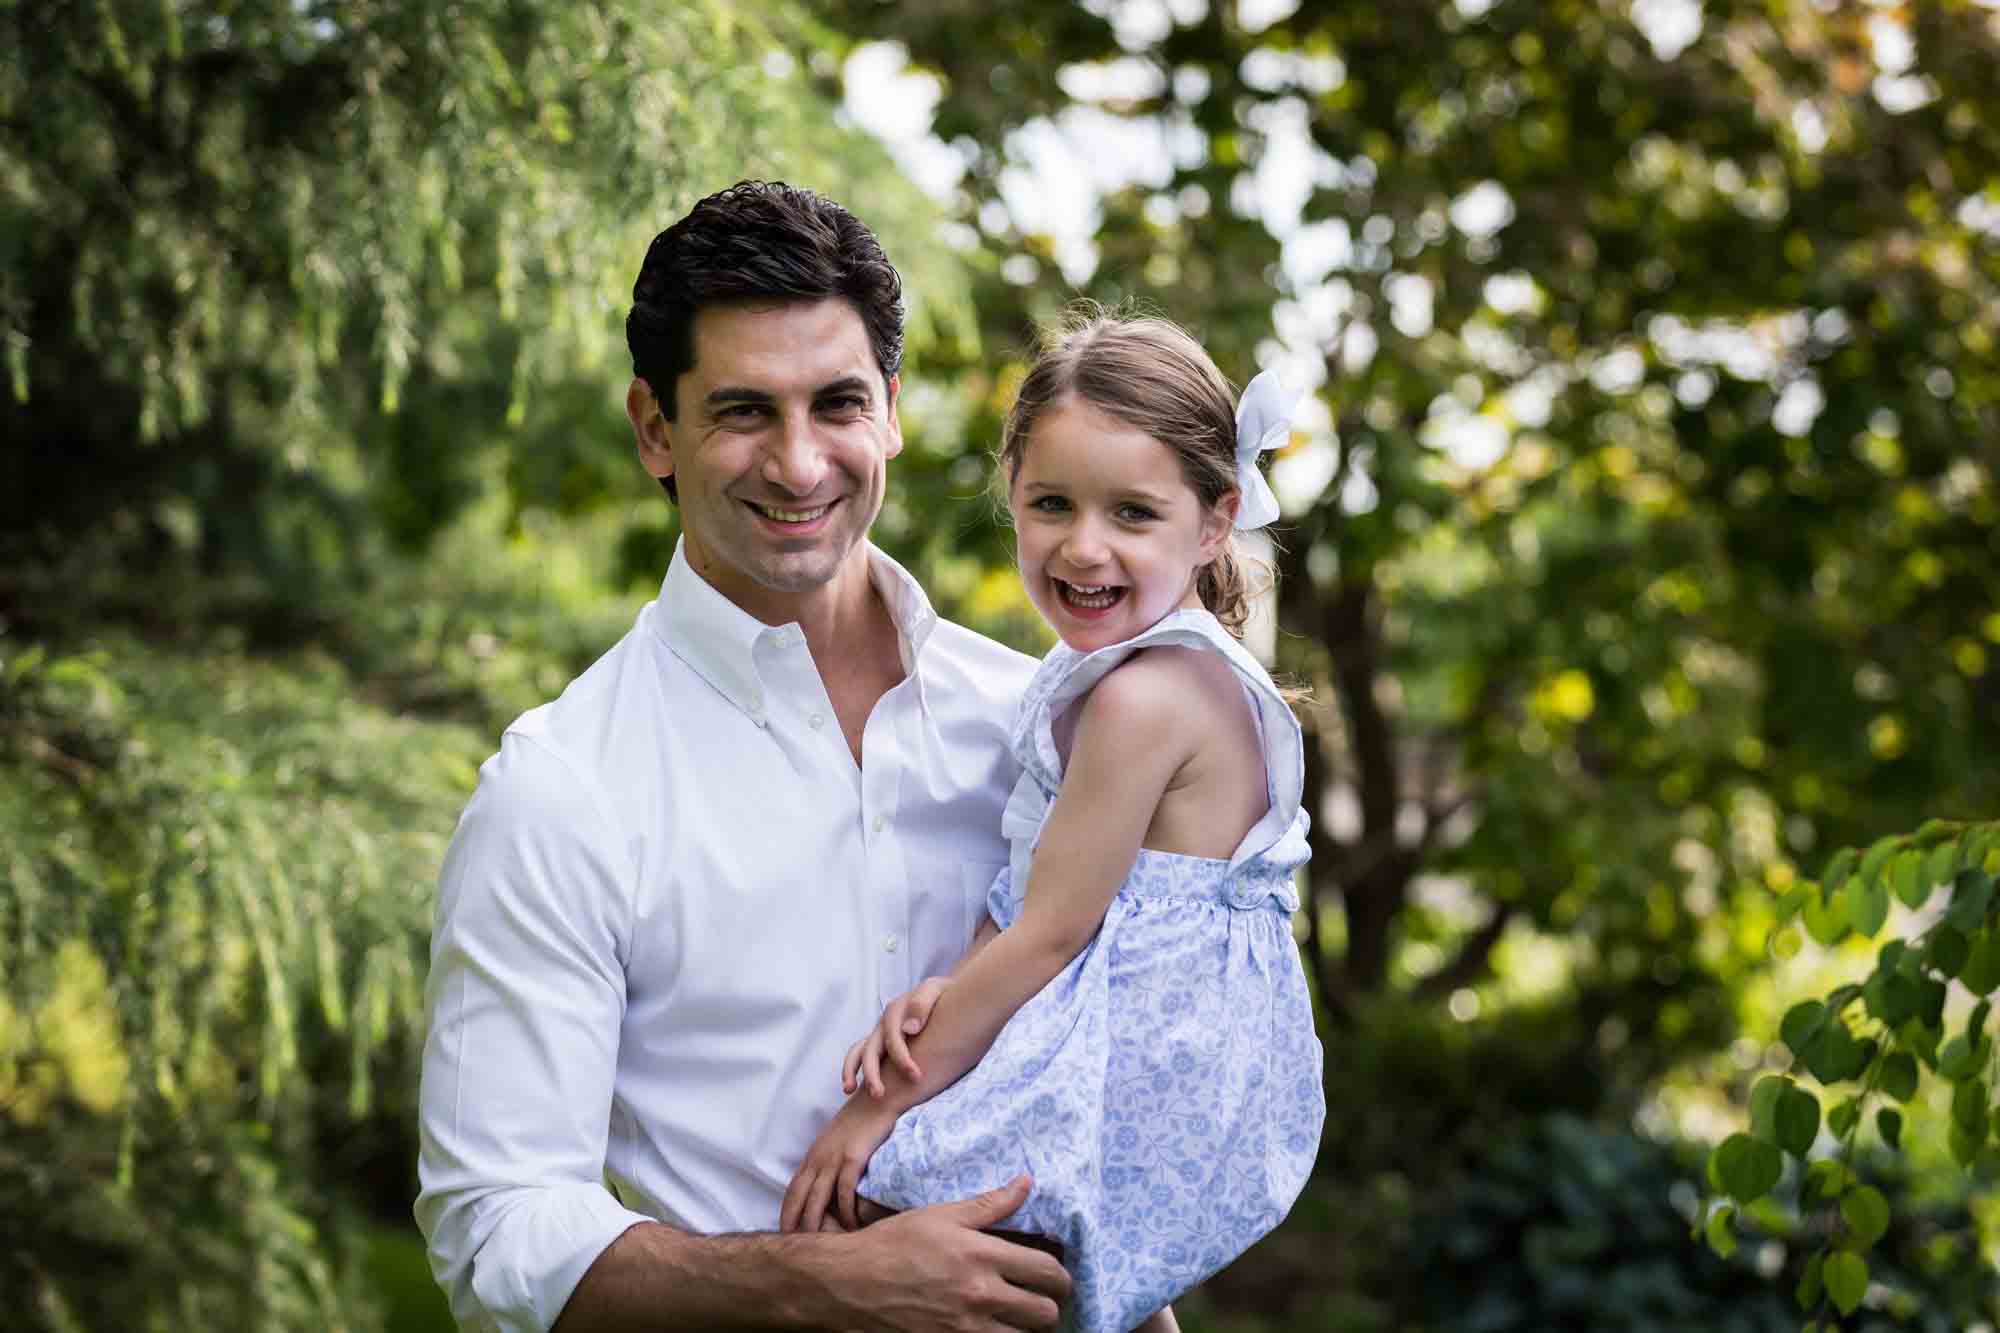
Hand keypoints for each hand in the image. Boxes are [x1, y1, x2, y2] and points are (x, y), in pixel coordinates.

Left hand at [779, 1092, 898, 1232]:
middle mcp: (819, 1158)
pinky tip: (851, 1225)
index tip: (784, 1232)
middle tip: (791, 1247)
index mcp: (813, 1155)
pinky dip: (846, 1211)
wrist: (877, 1100)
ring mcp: (835, 1158)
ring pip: (817, 1197)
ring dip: (814, 1222)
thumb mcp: (836, 1140)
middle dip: (792, 1222)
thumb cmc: (860, 1120)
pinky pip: (845, 1191)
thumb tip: (825, 1182)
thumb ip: (828, 1160)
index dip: (786, 1211)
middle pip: (799, 1196)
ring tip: (816, 1244)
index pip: (793, 1189)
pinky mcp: (853, 1159)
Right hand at [824, 1176, 1068, 1331]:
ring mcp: (965, 1329)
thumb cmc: (893, 1244)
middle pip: (1045, 1314)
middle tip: (1039, 1302)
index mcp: (982, 1255)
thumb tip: (1027, 1182)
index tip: (1056, 1280)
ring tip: (1016, 1319)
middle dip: (1048, 1308)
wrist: (848, 1283)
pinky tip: (993, 1330)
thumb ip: (989, 1204)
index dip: (1060, 1278)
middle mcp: (980, 1295)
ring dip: (1026, 1330)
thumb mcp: (941, 1215)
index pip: (1047, 1271)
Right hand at [843, 976, 950, 1096]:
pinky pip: (861, 1057)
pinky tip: (852, 1088)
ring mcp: (880, 1034)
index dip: (902, 1059)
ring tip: (848, 1090)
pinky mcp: (880, 1044)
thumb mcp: (935, 990)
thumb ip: (922, 1004)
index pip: (893, 1037)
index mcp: (896, 1010)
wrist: (942, 993)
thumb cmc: (942, 994)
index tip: (916, 1077)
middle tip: (879, 1095)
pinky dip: (853, 1070)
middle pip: (871, 1048)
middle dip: (872, 1072)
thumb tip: (909, 1029)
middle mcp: (883, 1023)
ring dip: (851, 1071)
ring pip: (859, 1052)